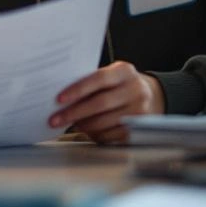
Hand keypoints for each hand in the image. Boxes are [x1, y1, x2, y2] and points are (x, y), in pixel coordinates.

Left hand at [48, 62, 164, 143]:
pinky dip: (95, 134)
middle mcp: (136, 90)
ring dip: (83, 125)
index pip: (99, 78)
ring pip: (105, 122)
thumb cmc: (119, 85)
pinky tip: (86, 130)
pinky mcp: (139, 129)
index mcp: (125, 71)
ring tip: (69, 124)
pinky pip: (111, 135)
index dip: (78, 89)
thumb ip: (91, 82)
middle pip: (101, 103)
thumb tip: (61, 98)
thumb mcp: (110, 75)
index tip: (59, 99)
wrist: (150, 96)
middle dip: (74, 112)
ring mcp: (140, 111)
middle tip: (55, 119)